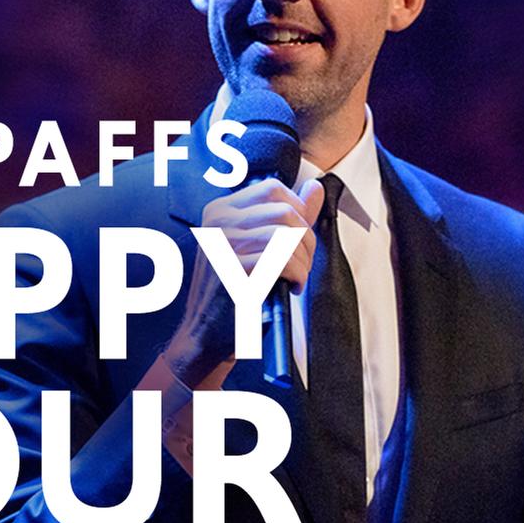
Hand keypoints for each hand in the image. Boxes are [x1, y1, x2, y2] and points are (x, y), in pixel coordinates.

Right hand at [159, 176, 323, 387]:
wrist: (206, 334)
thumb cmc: (235, 292)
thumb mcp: (258, 247)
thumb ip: (289, 216)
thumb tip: (317, 188)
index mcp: (221, 209)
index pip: (273, 189)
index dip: (299, 212)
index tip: (298, 240)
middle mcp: (218, 220)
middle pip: (285, 211)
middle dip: (306, 240)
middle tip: (303, 265)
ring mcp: (222, 243)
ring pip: (287, 236)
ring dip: (303, 261)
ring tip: (297, 278)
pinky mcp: (232, 268)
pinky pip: (282, 261)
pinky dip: (296, 276)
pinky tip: (290, 288)